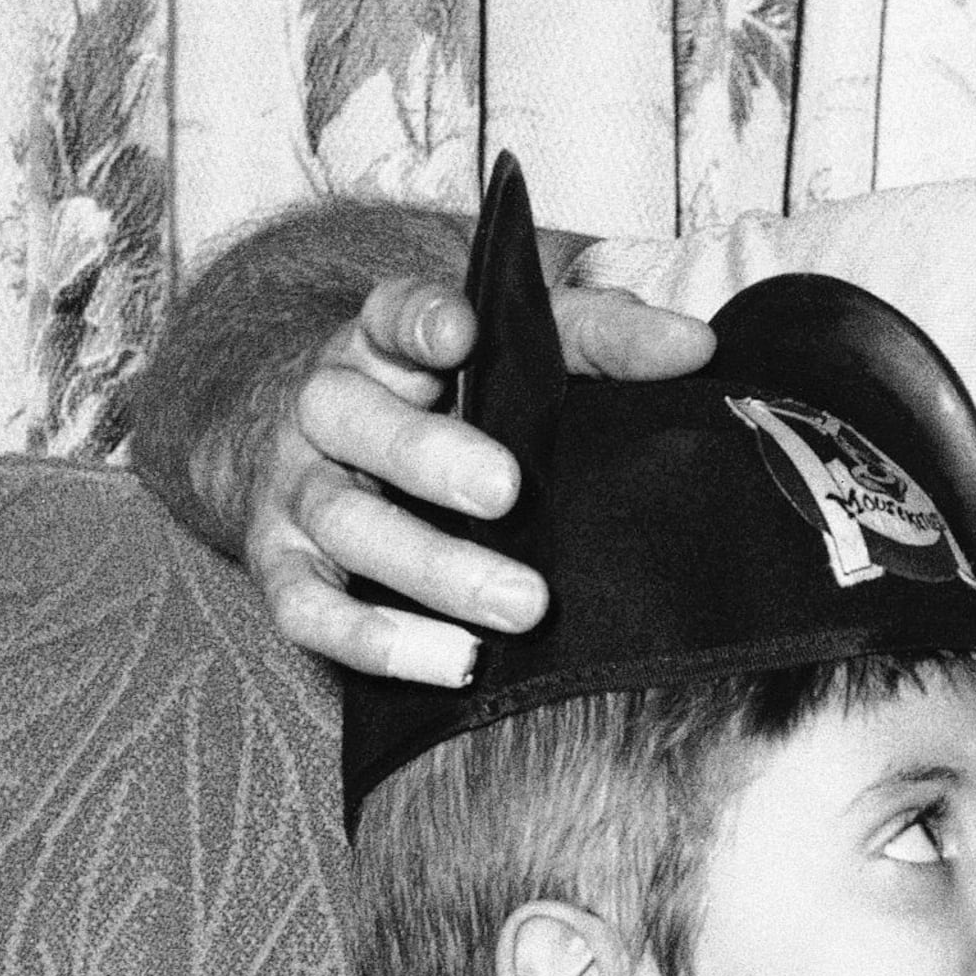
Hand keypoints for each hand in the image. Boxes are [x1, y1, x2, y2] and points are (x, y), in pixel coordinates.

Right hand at [251, 274, 715, 687]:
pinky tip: (457, 662)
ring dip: (433, 568)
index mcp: (383, 342)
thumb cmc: (453, 402)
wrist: (331, 454)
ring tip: (522, 606)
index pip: (390, 313)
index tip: (461, 334)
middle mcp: (327, 407)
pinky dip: (378, 640)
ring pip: (344, 522)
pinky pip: (307, 610)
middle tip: (507, 492)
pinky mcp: (283, 568)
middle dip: (428, 456)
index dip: (418, 319)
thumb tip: (692, 346)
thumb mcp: (520, 353)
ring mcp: (297, 490)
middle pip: (354, 418)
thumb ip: (601, 338)